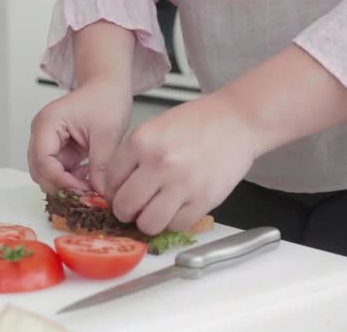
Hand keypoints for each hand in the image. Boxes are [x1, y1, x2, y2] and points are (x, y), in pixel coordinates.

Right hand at [28, 80, 131, 193]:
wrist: (108, 88)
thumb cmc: (105, 99)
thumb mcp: (107, 134)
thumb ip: (101, 166)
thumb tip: (100, 194)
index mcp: (47, 124)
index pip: (44, 162)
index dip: (62, 181)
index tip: (84, 192)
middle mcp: (42, 134)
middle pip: (41, 172)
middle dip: (63, 187)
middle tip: (88, 196)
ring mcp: (48, 143)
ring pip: (49, 175)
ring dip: (68, 185)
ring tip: (92, 188)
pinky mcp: (59, 150)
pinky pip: (60, 173)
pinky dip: (73, 180)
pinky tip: (91, 179)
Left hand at [103, 95, 257, 234]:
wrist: (236, 121)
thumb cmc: (197, 122)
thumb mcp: (155, 127)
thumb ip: (133, 155)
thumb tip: (117, 187)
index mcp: (142, 141)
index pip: (110, 181)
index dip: (113, 192)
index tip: (120, 194)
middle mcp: (159, 163)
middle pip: (125, 206)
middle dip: (126, 211)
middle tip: (134, 208)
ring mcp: (182, 184)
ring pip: (149, 223)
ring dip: (148, 221)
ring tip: (155, 211)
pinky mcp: (203, 200)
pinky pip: (177, 225)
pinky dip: (174, 221)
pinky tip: (177, 209)